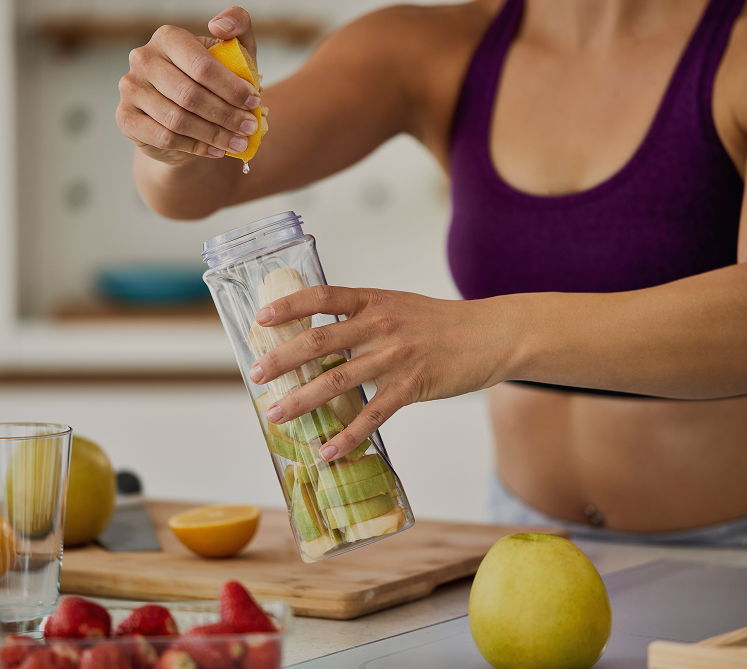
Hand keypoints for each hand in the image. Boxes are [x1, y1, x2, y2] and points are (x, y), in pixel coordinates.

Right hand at [116, 7, 261, 166]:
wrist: (183, 119)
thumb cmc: (213, 83)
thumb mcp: (232, 53)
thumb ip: (238, 27)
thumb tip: (220, 26)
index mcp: (168, 38)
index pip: (202, 66)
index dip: (232, 88)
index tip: (254, 102)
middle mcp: (143, 58)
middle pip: (191, 95)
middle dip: (227, 115)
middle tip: (250, 128)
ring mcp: (130, 88)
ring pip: (178, 120)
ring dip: (214, 135)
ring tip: (238, 143)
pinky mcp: (126, 118)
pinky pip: (165, 137)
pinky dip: (195, 147)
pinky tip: (216, 150)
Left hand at [248, 286, 508, 460]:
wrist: (491, 334)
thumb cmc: (442, 323)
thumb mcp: (400, 305)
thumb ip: (364, 316)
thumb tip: (322, 338)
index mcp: (374, 300)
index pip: (321, 296)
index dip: (287, 306)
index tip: (260, 319)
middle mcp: (381, 324)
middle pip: (319, 341)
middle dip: (282, 359)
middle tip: (256, 375)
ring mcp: (396, 355)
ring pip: (338, 380)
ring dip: (302, 400)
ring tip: (276, 416)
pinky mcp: (413, 385)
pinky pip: (373, 415)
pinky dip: (347, 436)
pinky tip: (328, 450)